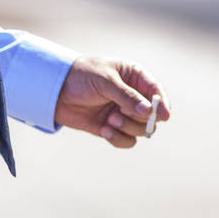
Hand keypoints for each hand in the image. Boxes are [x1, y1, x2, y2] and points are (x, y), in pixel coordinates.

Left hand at [54, 56, 168, 148]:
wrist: (54, 91)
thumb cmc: (80, 77)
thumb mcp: (104, 81)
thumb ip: (126, 96)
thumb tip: (148, 111)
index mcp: (133, 76)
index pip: (156, 91)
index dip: (163, 104)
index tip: (164, 116)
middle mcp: (131, 96)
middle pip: (151, 115)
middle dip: (139, 118)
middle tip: (120, 114)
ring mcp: (122, 112)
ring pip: (140, 130)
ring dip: (127, 128)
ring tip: (109, 120)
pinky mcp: (111, 127)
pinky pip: (126, 140)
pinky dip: (118, 138)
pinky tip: (104, 130)